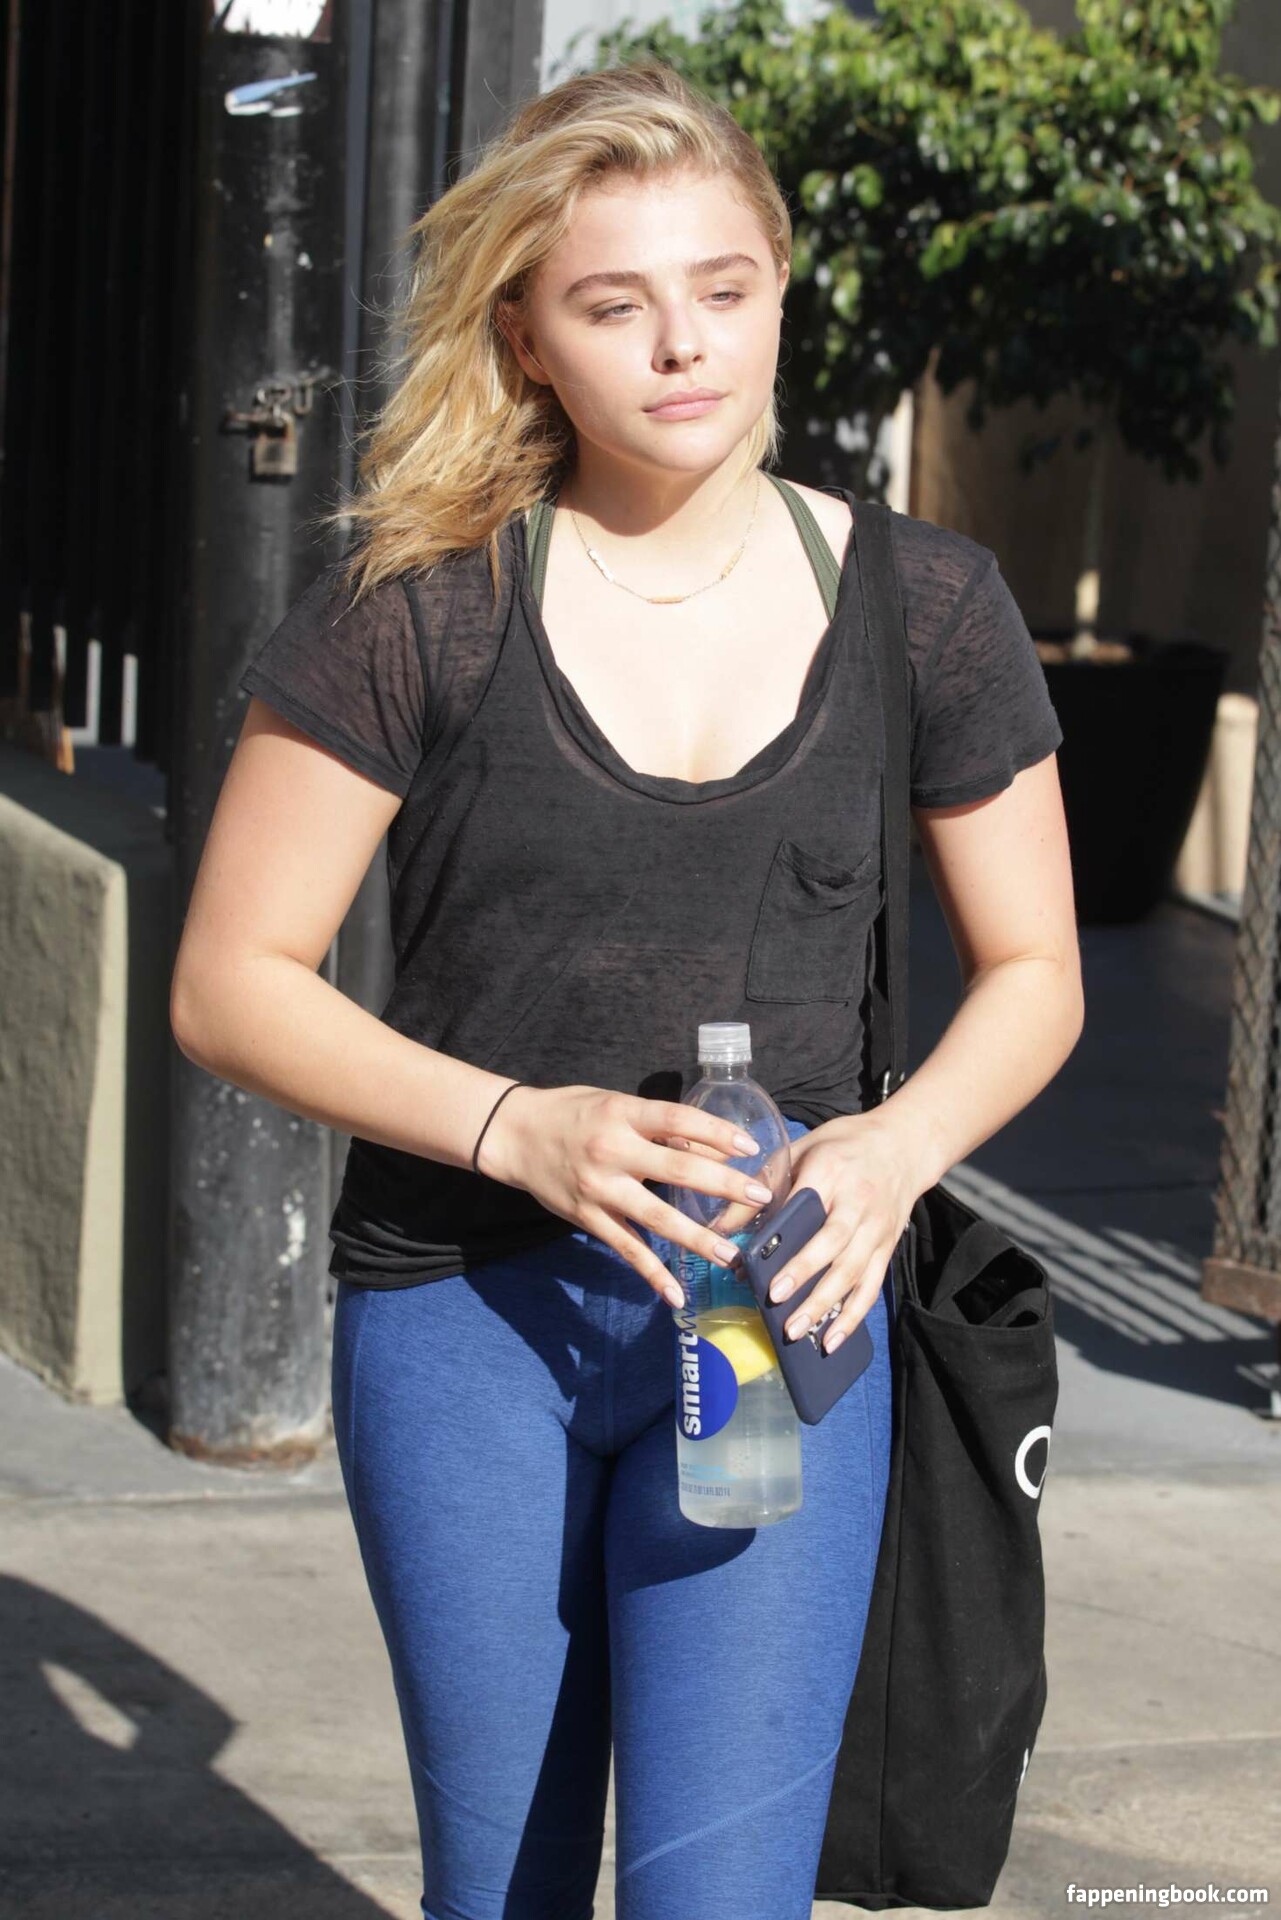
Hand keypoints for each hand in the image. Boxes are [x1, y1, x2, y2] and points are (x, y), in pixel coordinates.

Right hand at [478, 1084, 777, 1307]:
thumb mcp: (614, 1104)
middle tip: (760, 1197)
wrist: (513, 1134)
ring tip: (730, 1254)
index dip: (716, 1132)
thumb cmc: (571, 1112)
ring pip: (656, 1217)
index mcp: (622, 1114)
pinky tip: (676, 1294)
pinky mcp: (587, 1217)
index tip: (750, 1148)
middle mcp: (612, 1150)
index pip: (678, 1119)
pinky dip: (651, 1273)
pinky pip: (626, 1248)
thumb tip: (707, 1144)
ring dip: (696, 1237)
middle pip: (676, 1167)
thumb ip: (656, 1124)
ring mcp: (599, 1188)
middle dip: (723, 1184)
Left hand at [767, 1109, 922, 1352]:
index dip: (783, 1235)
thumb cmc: (842, 1146)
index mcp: (831, 1170)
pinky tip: (832, 1340)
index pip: (805, 1206)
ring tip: (798, 1332)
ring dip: (826, 1305)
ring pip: (852, 1271)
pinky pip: (871, 1286)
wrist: (904, 1143)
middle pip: (833, 1244)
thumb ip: (764, 1183)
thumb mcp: (801, 1149)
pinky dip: (853, 1316)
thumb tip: (722, 1224)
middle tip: (775, 1300)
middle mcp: (858, 1201)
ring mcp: (876, 1228)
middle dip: (804, 1275)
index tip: (757, 1263)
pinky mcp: (887, 1248)